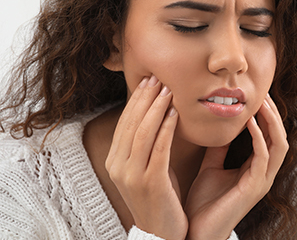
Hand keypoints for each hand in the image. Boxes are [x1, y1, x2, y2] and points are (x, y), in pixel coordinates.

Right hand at [105, 75, 187, 239]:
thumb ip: (147, 143)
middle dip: (145, 98)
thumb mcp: (147, 166)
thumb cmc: (159, 195)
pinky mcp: (151, 183)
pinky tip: (175, 113)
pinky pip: (159, 149)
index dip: (136, 100)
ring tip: (168, 90)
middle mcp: (119, 166)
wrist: (161, 233)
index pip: (125, 122)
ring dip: (156, 108)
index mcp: (115, 160)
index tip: (148, 81)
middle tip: (158, 78)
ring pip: (143, 133)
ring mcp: (132, 176)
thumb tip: (157, 111)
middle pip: (132, 123)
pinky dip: (167, 128)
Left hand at [184, 94, 287, 239]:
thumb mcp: (211, 166)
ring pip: (279, 145)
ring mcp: (261, 181)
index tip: (256, 95)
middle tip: (263, 93)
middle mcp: (263, 174)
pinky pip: (263, 157)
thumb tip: (220, 126)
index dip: (266, 116)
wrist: (194, 231)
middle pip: (280, 137)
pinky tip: (249, 122)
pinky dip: (259, 137)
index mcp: (254, 169)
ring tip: (261, 102)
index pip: (270, 137)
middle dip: (274, 114)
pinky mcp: (254, 188)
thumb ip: (219, 148)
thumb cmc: (203, 202)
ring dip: (271, 121)